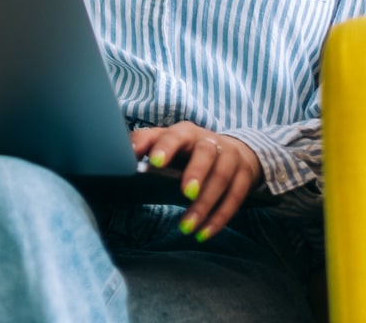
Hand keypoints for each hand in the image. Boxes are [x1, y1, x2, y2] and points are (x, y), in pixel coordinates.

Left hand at [130, 121, 262, 241]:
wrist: (232, 150)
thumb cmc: (188, 150)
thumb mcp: (167, 142)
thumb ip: (144, 144)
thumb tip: (121, 153)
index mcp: (185, 132)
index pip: (175, 135)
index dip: (166, 147)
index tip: (155, 163)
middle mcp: (210, 141)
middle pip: (205, 154)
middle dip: (195, 173)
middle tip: (185, 193)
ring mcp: (230, 158)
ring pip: (221, 179)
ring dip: (205, 205)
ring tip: (187, 226)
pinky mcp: (244, 176)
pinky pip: (235, 198)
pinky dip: (219, 218)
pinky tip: (204, 233)